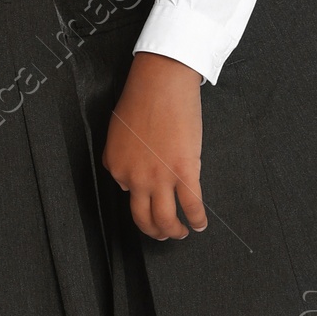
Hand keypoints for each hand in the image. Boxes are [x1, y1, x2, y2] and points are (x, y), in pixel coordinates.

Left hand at [102, 53, 207, 241]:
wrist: (161, 82)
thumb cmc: (141, 99)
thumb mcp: (118, 132)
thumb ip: (121, 158)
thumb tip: (130, 178)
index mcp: (117, 167)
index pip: (126, 193)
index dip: (141, 195)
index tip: (150, 196)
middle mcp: (135, 178)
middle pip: (144, 217)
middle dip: (154, 231)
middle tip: (162, 233)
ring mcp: (160, 177)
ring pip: (166, 219)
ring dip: (174, 231)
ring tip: (180, 232)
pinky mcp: (185, 172)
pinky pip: (191, 205)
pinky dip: (196, 219)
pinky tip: (199, 224)